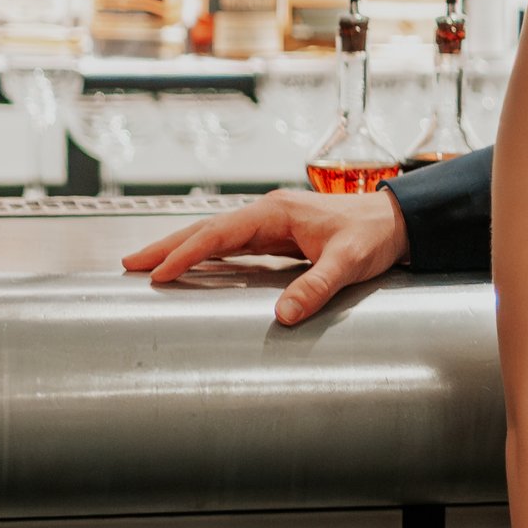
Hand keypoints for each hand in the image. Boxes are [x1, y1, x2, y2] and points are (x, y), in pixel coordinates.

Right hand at [123, 186, 409, 325]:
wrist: (399, 222)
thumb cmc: (375, 234)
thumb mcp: (348, 262)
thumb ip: (316, 287)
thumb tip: (284, 315)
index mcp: (276, 212)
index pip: (219, 232)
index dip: (187, 252)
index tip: (159, 271)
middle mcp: (268, 213)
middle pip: (206, 228)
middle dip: (167, 245)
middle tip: (129, 263)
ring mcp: (271, 224)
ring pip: (215, 235)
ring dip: (182, 249)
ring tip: (148, 266)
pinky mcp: (278, 236)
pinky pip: (232, 245)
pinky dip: (207, 254)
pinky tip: (192, 267)